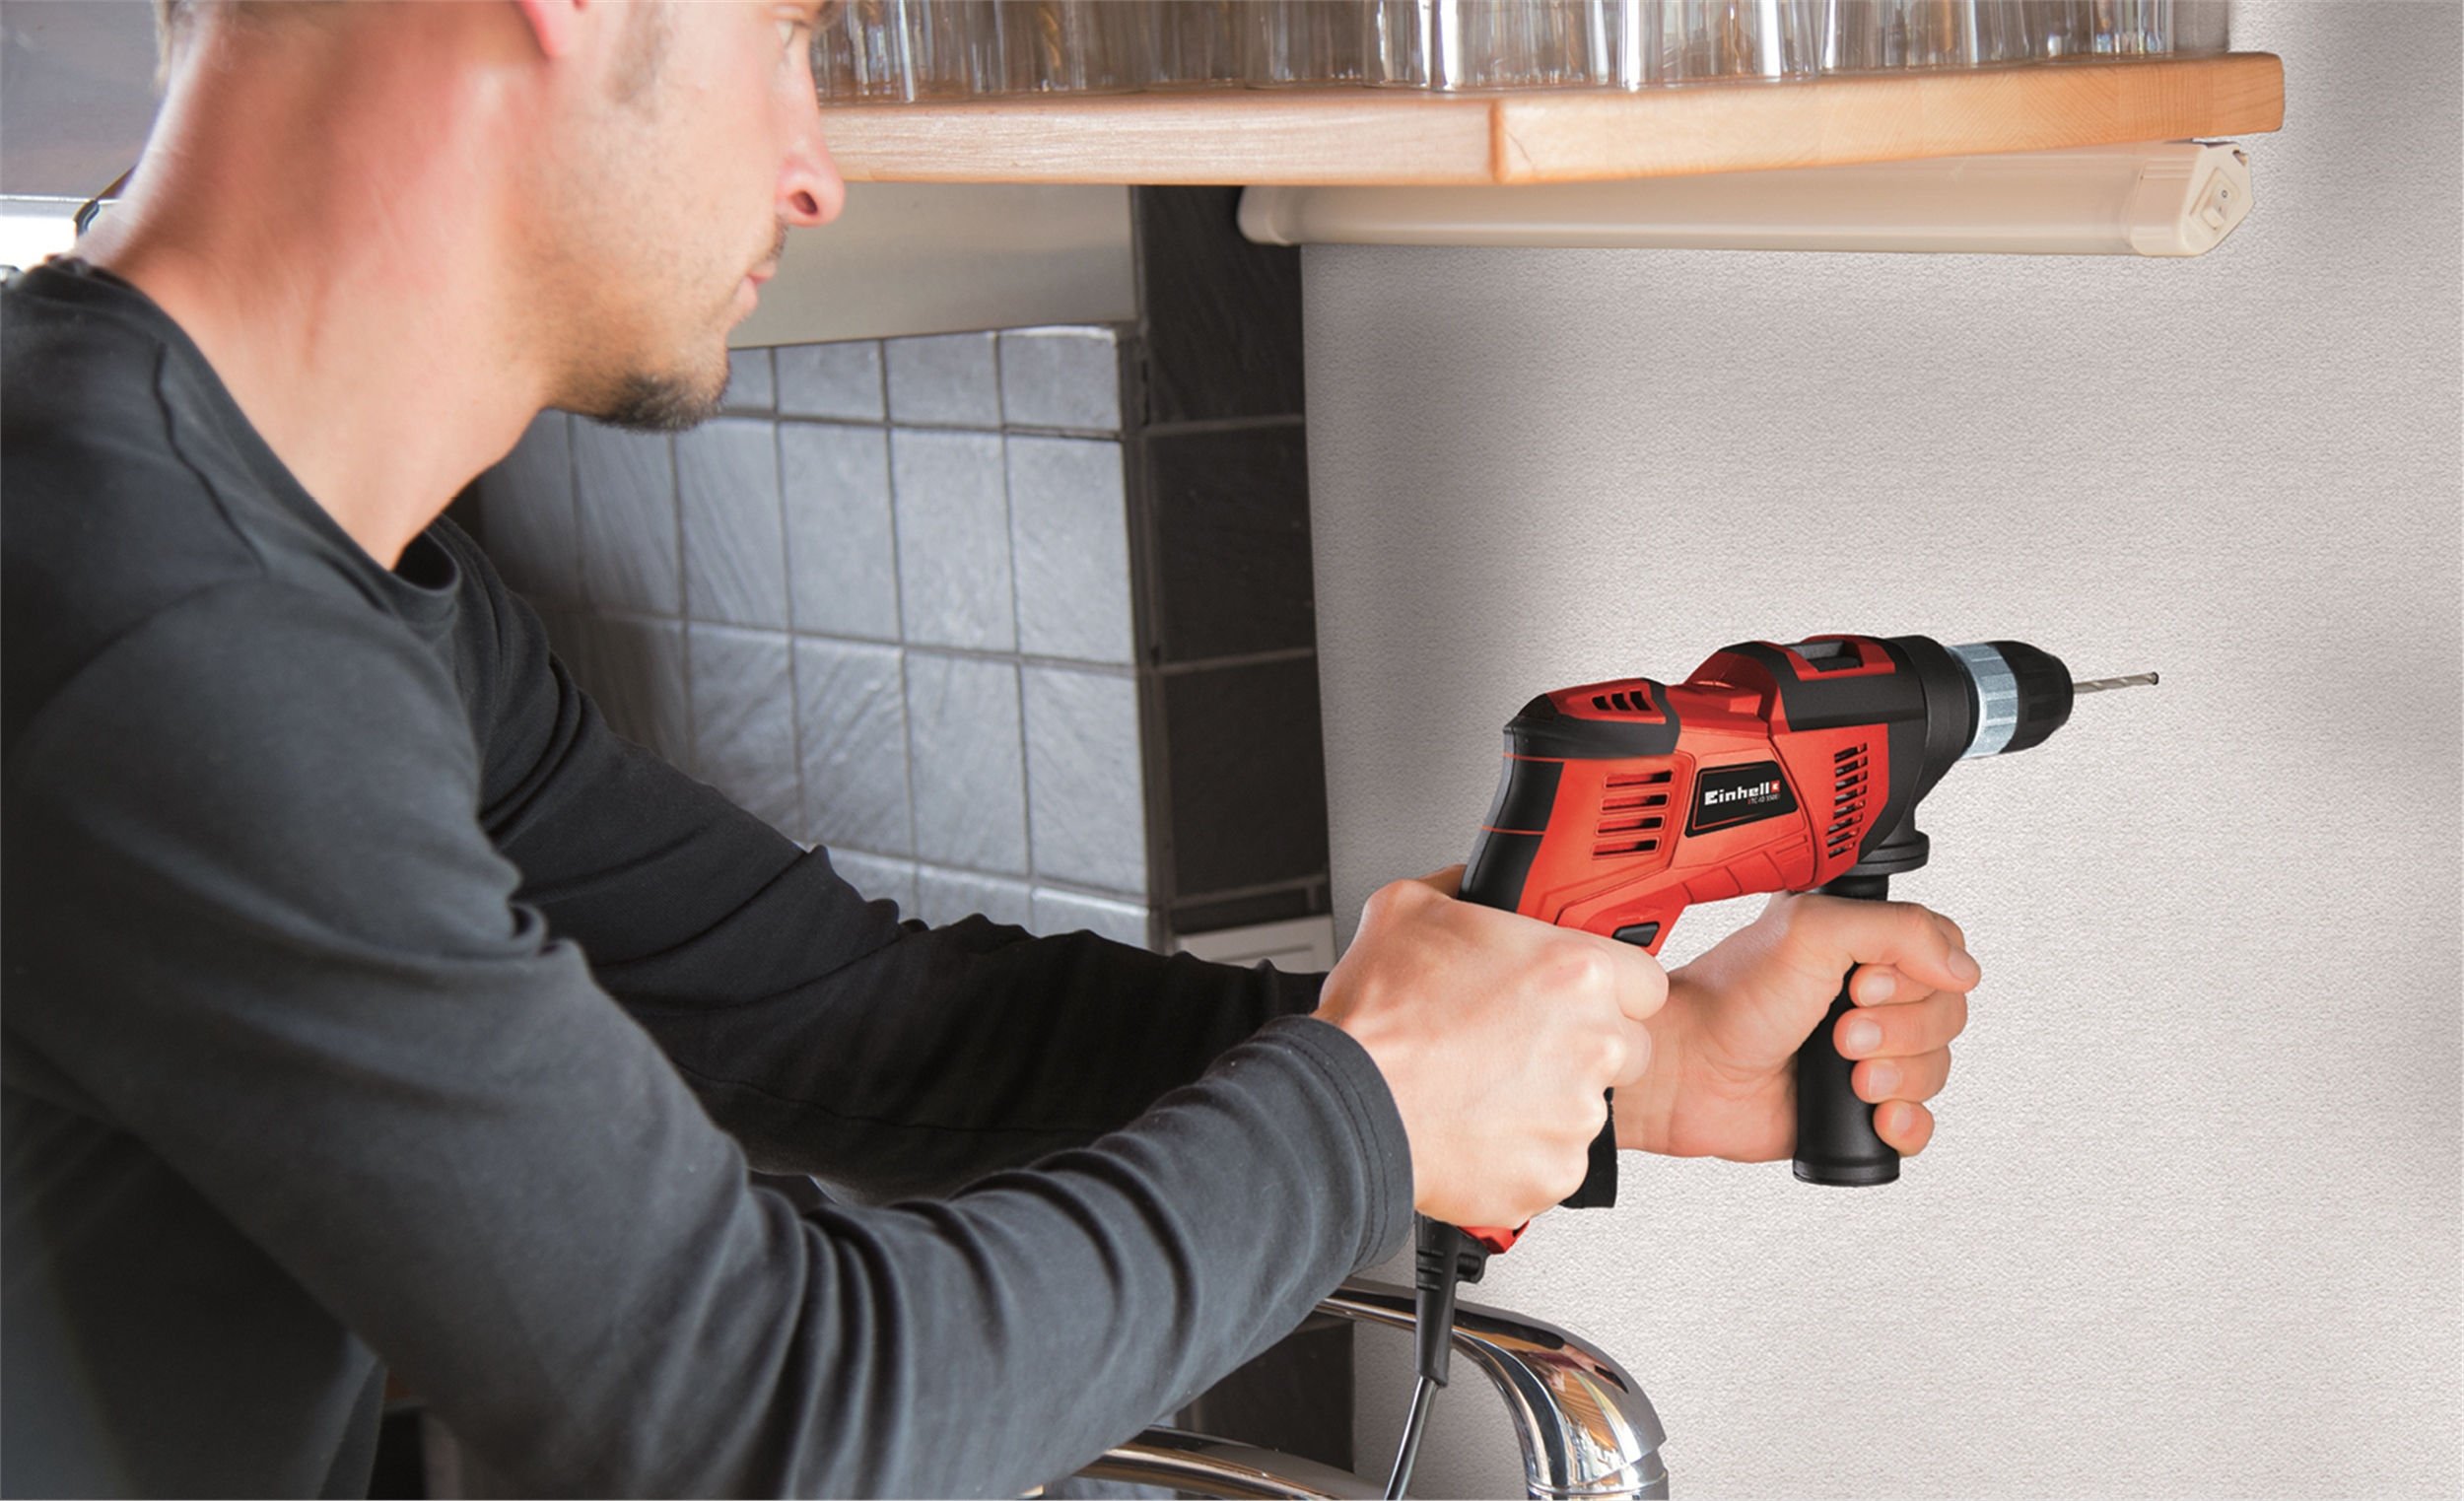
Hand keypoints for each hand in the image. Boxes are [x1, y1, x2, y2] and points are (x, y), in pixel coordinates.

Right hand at [1315, 866, 1665, 1228]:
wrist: (1349, 1106)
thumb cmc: (1379, 1022)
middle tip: (1522, 1046)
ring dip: (1548, 1100)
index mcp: (1574, 972)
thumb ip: (1459, 887)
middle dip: (1584, 1048)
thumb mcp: (1405, 911)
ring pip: (1586, 1106)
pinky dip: (1522, 1150)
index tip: (1581, 999)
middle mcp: (1592, 1042)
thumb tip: (1470, 885)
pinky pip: (1555, 1159)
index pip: (1643, 981)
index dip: (1610, 990)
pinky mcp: (1557, 1171)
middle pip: (1627, 1048)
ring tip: (1483, 1089)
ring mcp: (1579, 1113)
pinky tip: (1476, 1128)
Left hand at [1617, 893, 1978, 1162]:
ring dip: (1899, 1076)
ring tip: (1848, 1075)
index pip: (1944, 956)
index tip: (1866, 985)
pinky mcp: (1857, 1107)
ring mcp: (1867, 1053)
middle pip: (1947, 1016)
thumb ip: (1898, 930)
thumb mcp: (1811, 933)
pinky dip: (1906, 1122)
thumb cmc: (1731, 1000)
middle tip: (1844, 1034)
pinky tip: (1873, 1114)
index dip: (1919, 978)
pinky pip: (1918, 1122)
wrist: (1689, 1073)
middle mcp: (1868, 996)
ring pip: (1936, 1069)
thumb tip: (1963, 968)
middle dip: (1902, 1031)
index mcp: (1861, 944)